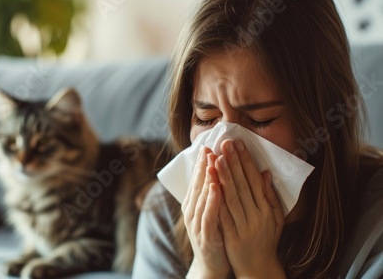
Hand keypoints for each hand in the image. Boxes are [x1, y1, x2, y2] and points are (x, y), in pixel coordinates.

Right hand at [182, 146, 229, 278]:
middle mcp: (192, 211)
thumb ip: (215, 192)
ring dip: (207, 177)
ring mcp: (196, 223)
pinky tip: (216, 187)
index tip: (209, 145)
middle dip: (204, 165)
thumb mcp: (213, 211)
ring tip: (212, 161)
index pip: (199, 179)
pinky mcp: (205, 234)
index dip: (203, 162)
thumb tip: (218, 171)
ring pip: (201, 196)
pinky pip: (208, 214)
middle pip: (198, 184)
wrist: (212, 265)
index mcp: (194, 204)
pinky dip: (211, 200)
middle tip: (209, 147)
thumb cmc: (216, 235)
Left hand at [216, 139, 284, 277]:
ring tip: (216, 158)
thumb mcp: (276, 219)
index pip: (254, 180)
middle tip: (224, 143)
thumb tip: (266, 172)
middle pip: (242, 185)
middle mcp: (257, 216)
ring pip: (232, 198)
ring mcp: (244, 227)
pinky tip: (210, 185)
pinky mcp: (232, 237)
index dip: (245, 161)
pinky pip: (223, 216)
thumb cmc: (266, 241)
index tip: (238, 144)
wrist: (259, 269)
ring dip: (223, 177)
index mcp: (267, 210)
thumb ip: (270, 196)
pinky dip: (216, 200)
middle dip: (232, 162)